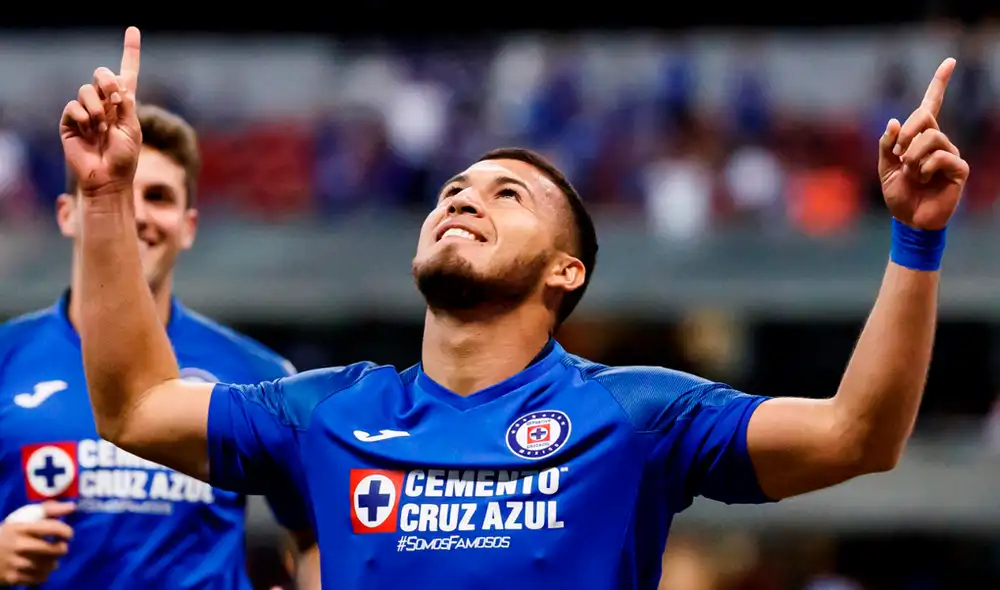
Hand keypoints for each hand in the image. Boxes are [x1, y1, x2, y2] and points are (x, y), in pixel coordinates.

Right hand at [0, 502, 74, 585]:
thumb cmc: (8, 534)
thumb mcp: (23, 518)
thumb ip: (48, 510)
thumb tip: (72, 506)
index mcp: (21, 527)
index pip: (51, 527)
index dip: (66, 531)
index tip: (67, 534)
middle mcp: (18, 545)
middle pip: (53, 549)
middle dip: (61, 548)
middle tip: (59, 547)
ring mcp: (14, 563)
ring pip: (48, 565)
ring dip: (53, 562)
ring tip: (48, 558)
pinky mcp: (12, 578)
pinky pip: (39, 578)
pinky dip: (44, 574)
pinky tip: (40, 568)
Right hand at [60, 26, 142, 195]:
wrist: (108, 179)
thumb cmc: (124, 158)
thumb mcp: (131, 129)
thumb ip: (125, 105)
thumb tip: (117, 85)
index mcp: (124, 103)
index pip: (127, 73)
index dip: (130, 51)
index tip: (133, 30)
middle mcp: (104, 103)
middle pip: (102, 74)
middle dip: (107, 82)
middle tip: (113, 98)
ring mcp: (86, 111)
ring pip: (86, 90)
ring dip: (96, 108)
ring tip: (101, 128)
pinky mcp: (70, 121)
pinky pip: (73, 106)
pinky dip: (82, 117)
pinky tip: (88, 130)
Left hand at [879, 58, 969, 229]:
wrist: (909, 219)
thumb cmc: (898, 193)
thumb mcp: (884, 168)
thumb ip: (887, 145)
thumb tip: (894, 121)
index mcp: (920, 137)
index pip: (931, 105)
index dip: (940, 83)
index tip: (950, 61)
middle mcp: (938, 140)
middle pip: (924, 117)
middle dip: (906, 134)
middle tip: (899, 156)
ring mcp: (950, 153)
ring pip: (931, 138)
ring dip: (913, 158)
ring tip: (912, 174)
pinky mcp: (959, 169)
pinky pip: (941, 157)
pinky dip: (925, 169)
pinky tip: (925, 180)